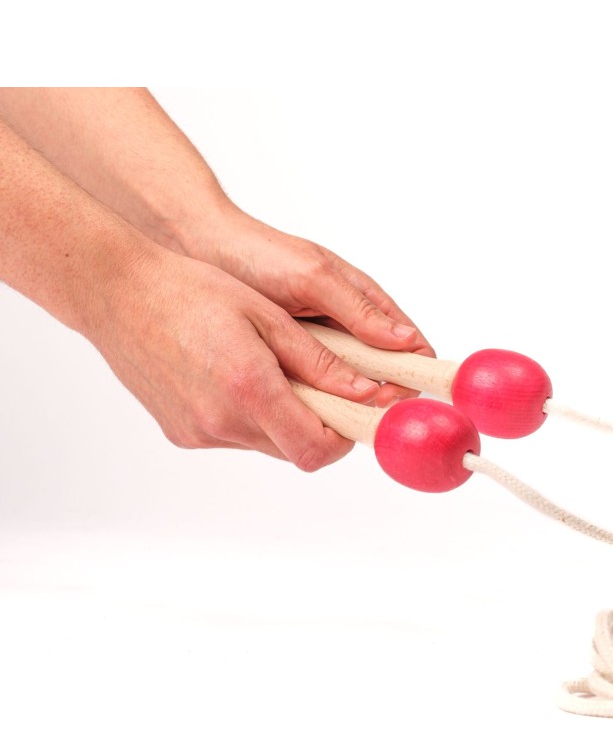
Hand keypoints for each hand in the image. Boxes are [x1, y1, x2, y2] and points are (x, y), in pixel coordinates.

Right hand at [90, 244, 381, 470]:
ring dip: (284, 419)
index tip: (357, 414)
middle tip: (323, 387)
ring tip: (272, 370)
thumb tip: (365, 393)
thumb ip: (320, 363)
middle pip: (296, 450)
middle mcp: (222, 420)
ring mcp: (199, 432)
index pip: (318, 448)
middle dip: (319, 425)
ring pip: (267, 444)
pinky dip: (249, 417)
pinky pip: (234, 437)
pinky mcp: (182, 434)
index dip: (346, 437)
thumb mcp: (268, 317)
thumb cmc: (191, 291)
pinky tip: (236, 376)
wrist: (117, 294)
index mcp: (250, 388)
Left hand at [184, 207, 434, 406]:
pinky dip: (311, 403)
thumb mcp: (314, 278)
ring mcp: (322, 350)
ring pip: (348, 391)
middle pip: (384, 379)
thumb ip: (359, 310)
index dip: (411, 378)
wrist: (202, 252)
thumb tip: (406, 343)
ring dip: (342, 405)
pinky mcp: (293, 365)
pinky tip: (297, 409)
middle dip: (376, 401)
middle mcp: (350, 332)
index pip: (412, 350)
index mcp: (368, 305)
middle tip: (353, 415)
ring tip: (321, 414)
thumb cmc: (260, 254)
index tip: (390, 399)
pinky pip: (313, 392)